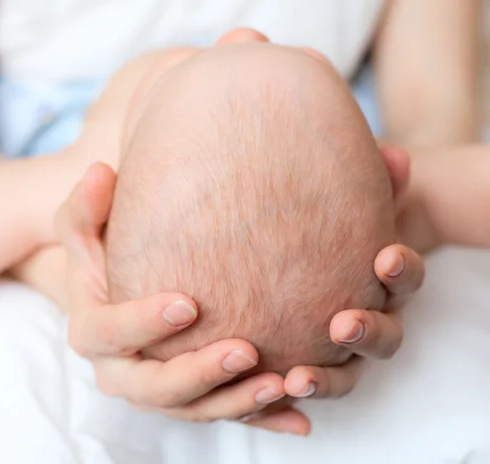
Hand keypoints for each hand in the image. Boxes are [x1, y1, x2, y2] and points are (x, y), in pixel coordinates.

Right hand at [56, 163, 310, 433]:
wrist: (123, 285)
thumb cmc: (108, 250)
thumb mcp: (88, 226)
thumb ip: (87, 206)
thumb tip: (99, 172)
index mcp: (93, 332)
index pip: (110, 334)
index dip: (143, 324)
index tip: (189, 304)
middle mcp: (121, 372)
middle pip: (154, 389)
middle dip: (199, 375)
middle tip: (245, 351)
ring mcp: (157, 391)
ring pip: (194, 410)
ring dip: (237, 402)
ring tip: (282, 383)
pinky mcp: (190, 398)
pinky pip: (224, 412)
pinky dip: (261, 419)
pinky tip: (300, 416)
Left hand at [247, 145, 424, 433]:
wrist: (307, 236)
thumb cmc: (327, 209)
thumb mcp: (348, 191)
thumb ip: (373, 177)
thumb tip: (395, 158)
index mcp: (382, 276)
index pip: (405, 278)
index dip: (402, 271)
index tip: (385, 257)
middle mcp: (369, 314)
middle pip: (384, 338)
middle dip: (367, 333)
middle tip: (343, 324)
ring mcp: (337, 344)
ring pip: (346, 373)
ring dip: (326, 380)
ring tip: (298, 378)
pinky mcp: (305, 360)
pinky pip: (303, 385)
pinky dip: (288, 395)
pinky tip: (264, 392)